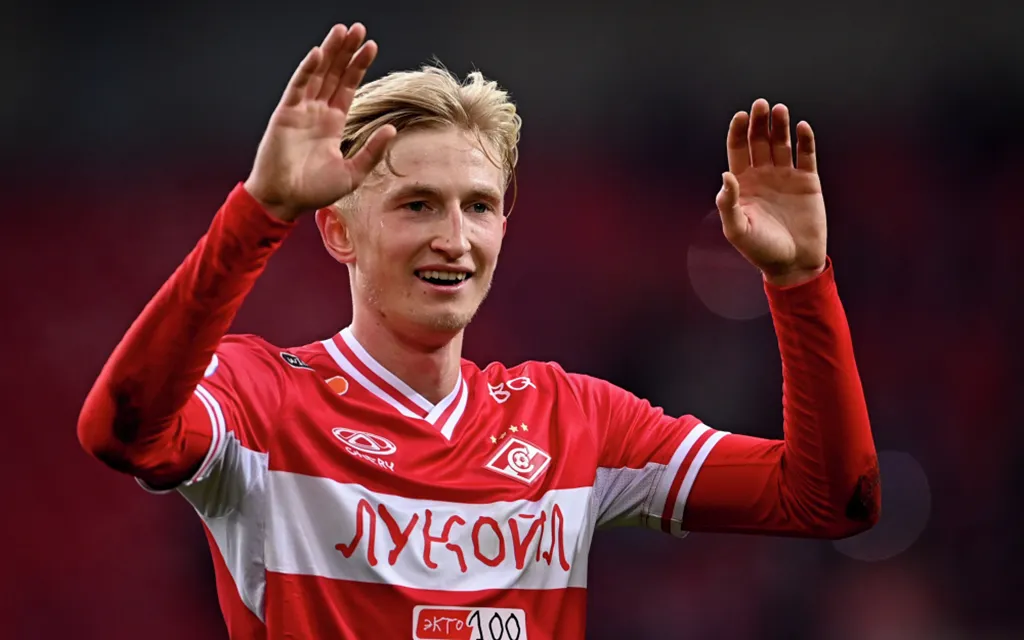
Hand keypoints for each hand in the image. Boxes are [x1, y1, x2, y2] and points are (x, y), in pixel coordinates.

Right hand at [244, 24, 396, 221]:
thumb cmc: (315, 191)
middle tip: (358, 29)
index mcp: (333, 123)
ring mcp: (301, 110)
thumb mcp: (353, 173)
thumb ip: (372, 151)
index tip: (371, 46)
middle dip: (346, 51)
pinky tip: (319, 53)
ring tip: (342, 31)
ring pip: (318, 74)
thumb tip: (393, 129)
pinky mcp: (286, 113)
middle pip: (334, 73)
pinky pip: (298, 86)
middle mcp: (317, 112)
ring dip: (329, 52)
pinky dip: (307, 70)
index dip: (358, 66)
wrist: (285, 200)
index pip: (347, 86)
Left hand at [715, 99, 826, 286]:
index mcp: (743, 183)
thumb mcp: (737, 229)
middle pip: (759, 141)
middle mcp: (763, 175)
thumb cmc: (760, 249)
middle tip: (761, 105)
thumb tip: (725, 176)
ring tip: (780, 110)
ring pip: (782, 143)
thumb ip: (728, 203)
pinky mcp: (808, 181)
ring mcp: (786, 176)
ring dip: (780, 126)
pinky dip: (805, 140)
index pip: (738, 150)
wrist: (793, 264)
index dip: (738, 132)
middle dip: (759, 123)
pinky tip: (801, 126)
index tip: (740, 116)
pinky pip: (806, 154)